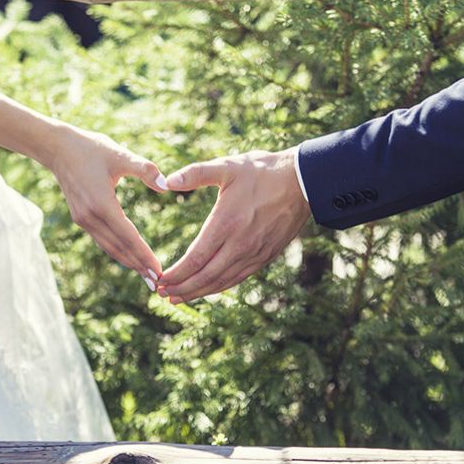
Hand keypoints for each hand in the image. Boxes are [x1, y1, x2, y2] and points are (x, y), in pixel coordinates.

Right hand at [47, 125, 167, 289]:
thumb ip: (145, 169)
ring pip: (109, 247)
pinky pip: (103, 240)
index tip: (159, 270)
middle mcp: (91, 217)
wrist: (58, 148)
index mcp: (102, 204)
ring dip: (128, 262)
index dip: (144, 255)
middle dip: (138, 266)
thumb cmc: (92, 148)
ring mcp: (83, 220)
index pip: (128, 236)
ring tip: (146, 275)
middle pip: (119, 248)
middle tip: (158, 283)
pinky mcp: (81, 218)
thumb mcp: (121, 154)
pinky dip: (117, 251)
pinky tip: (129, 258)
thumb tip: (167, 186)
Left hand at [157, 147, 310, 302]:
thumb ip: (195, 173)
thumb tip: (166, 181)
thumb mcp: (227, 166)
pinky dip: (219, 287)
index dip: (176, 273)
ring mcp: (255, 253)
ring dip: (198, 292)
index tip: (160, 279)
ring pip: (222, 282)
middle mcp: (240, 244)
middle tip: (162, 294)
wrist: (303, 182)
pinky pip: (238, 278)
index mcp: (227, 223)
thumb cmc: (263, 171)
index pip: (195, 258)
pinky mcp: (266, 256)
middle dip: (182, 288)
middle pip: (206, 276)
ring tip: (178, 297)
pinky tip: (208, 288)